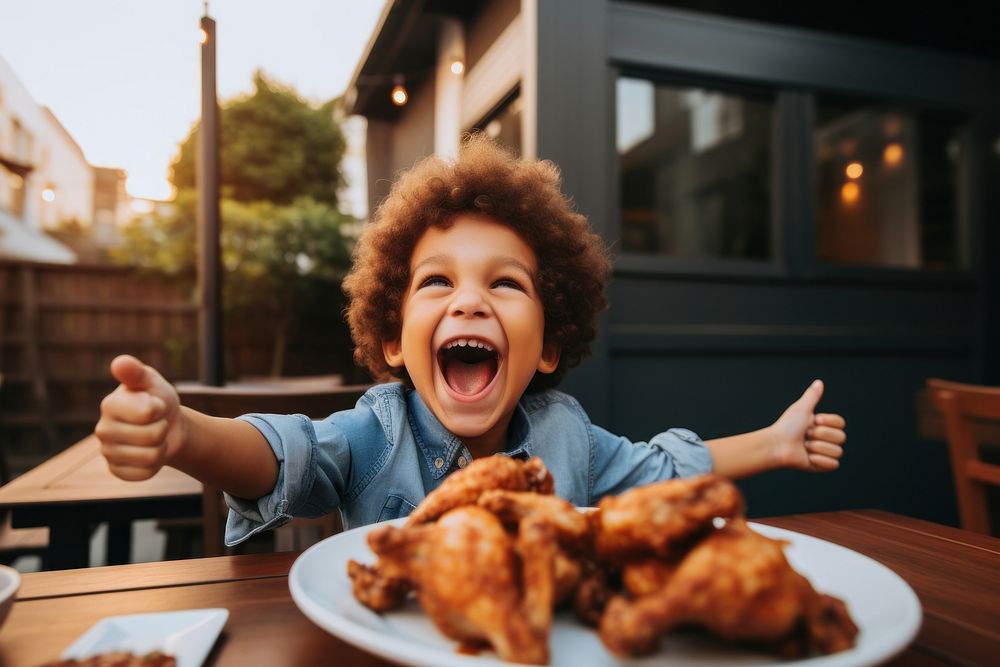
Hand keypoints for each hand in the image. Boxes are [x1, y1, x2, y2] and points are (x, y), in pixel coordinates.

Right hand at [94, 355, 186, 480]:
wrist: (167, 425)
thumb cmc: (158, 399)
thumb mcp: (151, 381)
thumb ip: (137, 372)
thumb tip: (119, 362)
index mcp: (110, 405)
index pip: (149, 412)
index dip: (161, 408)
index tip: (156, 404)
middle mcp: (103, 429)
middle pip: (152, 436)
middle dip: (163, 428)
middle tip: (156, 422)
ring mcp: (107, 452)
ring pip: (151, 456)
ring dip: (161, 447)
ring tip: (154, 438)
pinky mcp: (117, 470)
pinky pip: (145, 473)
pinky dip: (155, 465)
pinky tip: (148, 454)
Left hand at [770, 380, 845, 471]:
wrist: (776, 445)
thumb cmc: (786, 426)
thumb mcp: (801, 409)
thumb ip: (812, 396)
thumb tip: (819, 382)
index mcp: (823, 425)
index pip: (841, 423)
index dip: (828, 422)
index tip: (813, 420)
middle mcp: (826, 439)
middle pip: (841, 437)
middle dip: (821, 435)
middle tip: (805, 435)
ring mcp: (824, 453)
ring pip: (837, 451)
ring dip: (817, 448)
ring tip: (804, 446)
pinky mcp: (821, 466)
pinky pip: (833, 464)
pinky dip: (820, 460)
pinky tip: (808, 457)